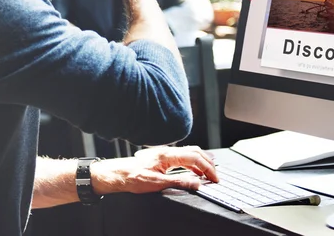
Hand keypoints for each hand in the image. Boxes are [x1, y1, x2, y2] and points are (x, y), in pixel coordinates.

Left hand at [91, 146, 217, 194]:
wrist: (118, 174)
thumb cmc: (132, 177)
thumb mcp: (157, 184)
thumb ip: (179, 182)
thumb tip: (196, 183)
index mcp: (168, 155)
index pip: (195, 158)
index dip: (207, 168)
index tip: (214, 178)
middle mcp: (168, 151)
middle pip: (195, 152)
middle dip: (208, 163)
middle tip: (215, 176)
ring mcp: (165, 153)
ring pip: (190, 152)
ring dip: (201, 162)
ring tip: (209, 173)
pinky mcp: (163, 157)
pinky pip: (183, 156)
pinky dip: (193, 163)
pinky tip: (194, 171)